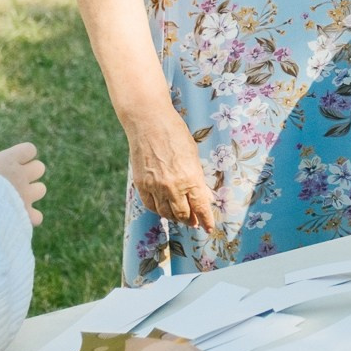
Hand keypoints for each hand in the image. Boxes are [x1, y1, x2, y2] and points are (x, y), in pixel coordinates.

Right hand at [0, 128, 46, 225]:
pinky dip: (30, 217)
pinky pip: (38, 215)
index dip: (22, 155)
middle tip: (12, 181)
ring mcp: (27, 196)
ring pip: (41, 189)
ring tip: (14, 198)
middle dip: (29, 173)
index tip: (10, 163)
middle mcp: (22, 176)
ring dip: (31, 193)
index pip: (29, 149)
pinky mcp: (27, 215)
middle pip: (39, 168)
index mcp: (9, 161)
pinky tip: (18, 217)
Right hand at [127, 115, 216, 232]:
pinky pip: (150, 205)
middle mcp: (173, 187)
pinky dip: (158, 210)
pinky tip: (163, 208)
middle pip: (183, 214)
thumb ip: (198, 178)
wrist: (148, 122)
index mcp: (191, 178)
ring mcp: (155, 187)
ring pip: (165, 213)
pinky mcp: (141, 184)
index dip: (206, 220)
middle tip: (194, 222)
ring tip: (180, 216)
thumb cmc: (175, 134)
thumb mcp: (193, 155)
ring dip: (175, 217)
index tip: (208, 228)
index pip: (200, 207)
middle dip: (190, 220)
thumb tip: (204, 197)